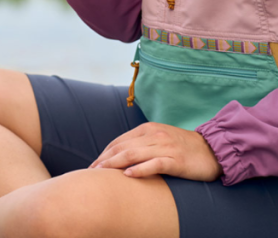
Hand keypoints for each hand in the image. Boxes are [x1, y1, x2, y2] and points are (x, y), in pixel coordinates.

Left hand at [89, 122, 222, 180]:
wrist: (213, 150)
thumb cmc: (184, 148)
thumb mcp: (160, 140)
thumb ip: (143, 144)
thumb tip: (122, 156)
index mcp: (148, 129)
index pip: (120, 141)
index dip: (105, 153)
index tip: (93, 165)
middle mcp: (154, 135)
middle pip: (123, 147)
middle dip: (105, 159)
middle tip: (91, 172)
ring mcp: (164, 147)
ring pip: (134, 154)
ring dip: (115, 163)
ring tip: (101, 172)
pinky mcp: (176, 160)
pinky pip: (154, 164)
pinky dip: (140, 169)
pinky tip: (128, 175)